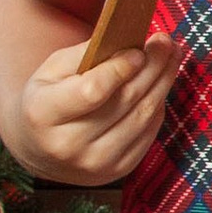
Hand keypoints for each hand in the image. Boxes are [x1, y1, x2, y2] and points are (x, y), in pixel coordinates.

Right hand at [12, 37, 178, 186]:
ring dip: (163, 82)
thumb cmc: (49, 97)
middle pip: (124, 101)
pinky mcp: (117, 171)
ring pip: (142, 117)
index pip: (92, 91)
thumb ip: (87, 54)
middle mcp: (67, 145)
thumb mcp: (52, 70)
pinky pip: (148, 133)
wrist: (39, 148)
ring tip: (172, 55)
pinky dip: (158, 106)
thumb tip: (131, 43)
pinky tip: (161, 84)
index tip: (138, 50)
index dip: (120, 69)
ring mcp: (94, 163)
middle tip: (166, 41)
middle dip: (151, 67)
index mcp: (43, 114)